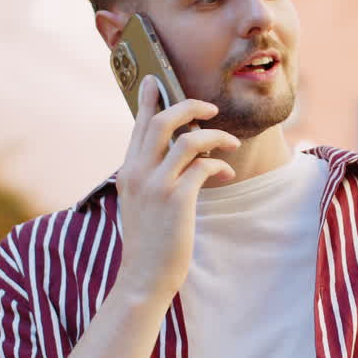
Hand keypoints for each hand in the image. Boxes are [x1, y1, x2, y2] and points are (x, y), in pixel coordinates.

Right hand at [113, 76, 239, 304]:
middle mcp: (138, 173)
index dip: (150, 99)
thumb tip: (173, 155)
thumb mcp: (140, 202)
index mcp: (128, 171)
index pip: (139, 125)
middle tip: (210, 108)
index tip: (157, 80)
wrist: (143, 277)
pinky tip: (225, 172)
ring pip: (188, 140)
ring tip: (229, 144)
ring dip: (215, 137)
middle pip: (163, 121)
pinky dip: (219, 165)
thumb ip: (149, 177)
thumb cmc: (148, 241)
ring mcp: (157, 186)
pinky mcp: (177, 200)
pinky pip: (204, 167)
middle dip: (190, 106)